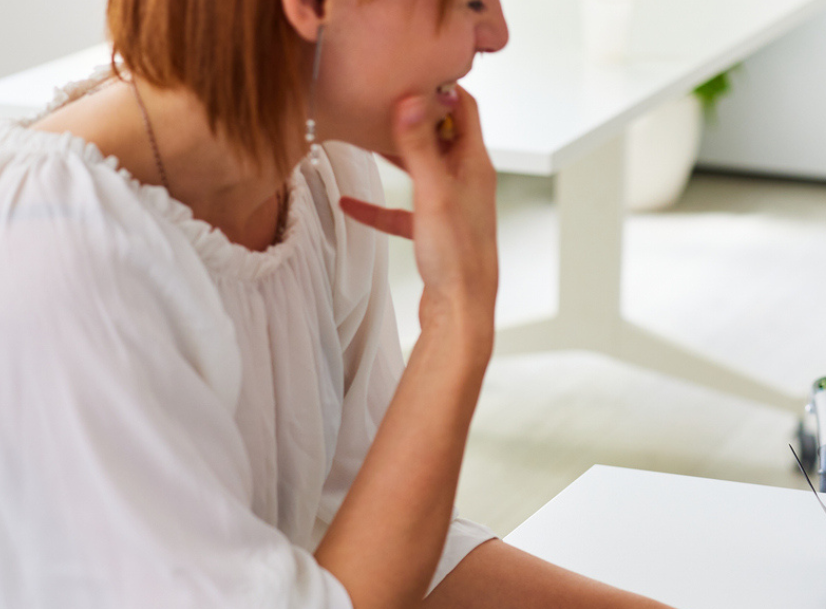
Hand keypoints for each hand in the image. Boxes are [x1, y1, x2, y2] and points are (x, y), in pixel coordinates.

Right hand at [340, 86, 497, 336]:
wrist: (462, 313)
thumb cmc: (457, 259)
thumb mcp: (433, 194)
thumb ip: (420, 146)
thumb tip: (412, 99)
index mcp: (475, 166)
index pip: (465, 110)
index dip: (439, 89)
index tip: (407, 77)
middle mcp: (468, 183)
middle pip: (441, 136)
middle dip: (412, 118)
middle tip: (379, 102)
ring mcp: (453, 208)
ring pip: (422, 171)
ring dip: (395, 156)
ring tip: (364, 139)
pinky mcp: (437, 234)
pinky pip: (404, 211)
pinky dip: (380, 206)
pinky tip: (350, 207)